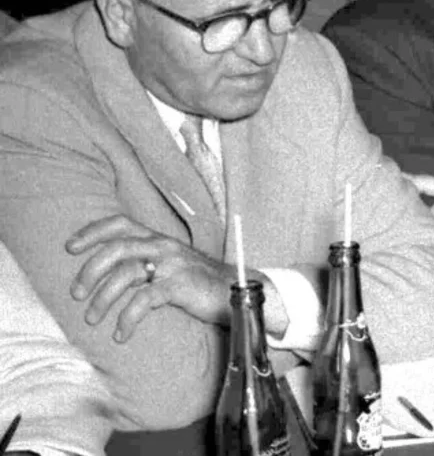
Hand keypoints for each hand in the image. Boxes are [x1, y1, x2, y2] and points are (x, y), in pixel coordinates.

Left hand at [66, 214, 237, 341]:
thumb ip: (145, 261)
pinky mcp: (180, 285)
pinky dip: (126, 319)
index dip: (92, 232)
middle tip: (77, 293)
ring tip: (92, 319)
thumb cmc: (199, 281)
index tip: (70, 247)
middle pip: (116, 248)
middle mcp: (163, 247)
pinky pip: (143, 300)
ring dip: (102, 299)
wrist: (238, 290)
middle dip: (89, 270)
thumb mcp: (170, 264)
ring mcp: (172, 265)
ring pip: (126, 274)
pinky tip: (120, 334)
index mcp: (157, 239)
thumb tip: (110, 273)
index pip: (120, 224)